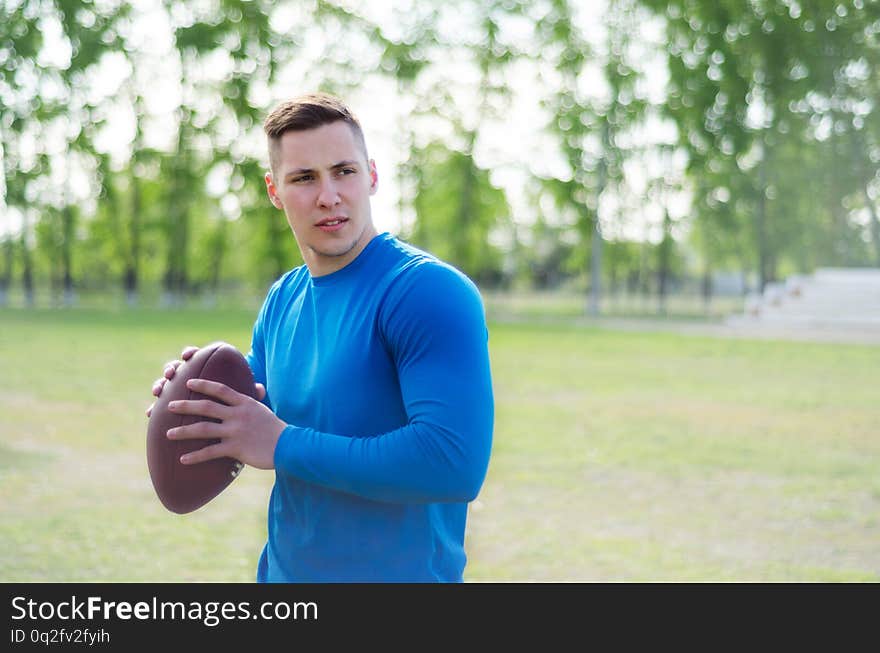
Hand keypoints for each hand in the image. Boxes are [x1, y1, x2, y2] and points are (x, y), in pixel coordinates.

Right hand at [145, 345, 265, 416]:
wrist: (223, 418)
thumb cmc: (236, 403)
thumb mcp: (244, 399)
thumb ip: (251, 392)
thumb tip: (261, 389)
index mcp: (206, 370)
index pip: (196, 356)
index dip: (190, 353)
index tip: (188, 355)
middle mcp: (189, 377)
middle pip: (177, 367)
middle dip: (172, 368)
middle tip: (171, 374)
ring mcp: (178, 391)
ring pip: (165, 384)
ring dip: (160, 384)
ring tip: (159, 391)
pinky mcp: (172, 405)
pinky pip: (159, 405)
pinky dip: (154, 407)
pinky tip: (150, 413)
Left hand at [164, 378, 284, 469]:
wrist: (289, 445)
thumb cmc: (277, 429)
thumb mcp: (264, 410)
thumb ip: (253, 401)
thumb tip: (255, 389)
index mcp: (245, 403)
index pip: (221, 390)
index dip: (204, 385)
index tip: (188, 382)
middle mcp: (238, 415)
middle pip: (206, 407)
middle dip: (185, 405)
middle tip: (169, 405)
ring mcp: (235, 431)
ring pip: (203, 429)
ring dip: (183, 431)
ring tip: (168, 434)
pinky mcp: (235, 448)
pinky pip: (210, 452)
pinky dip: (195, 456)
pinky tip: (182, 459)